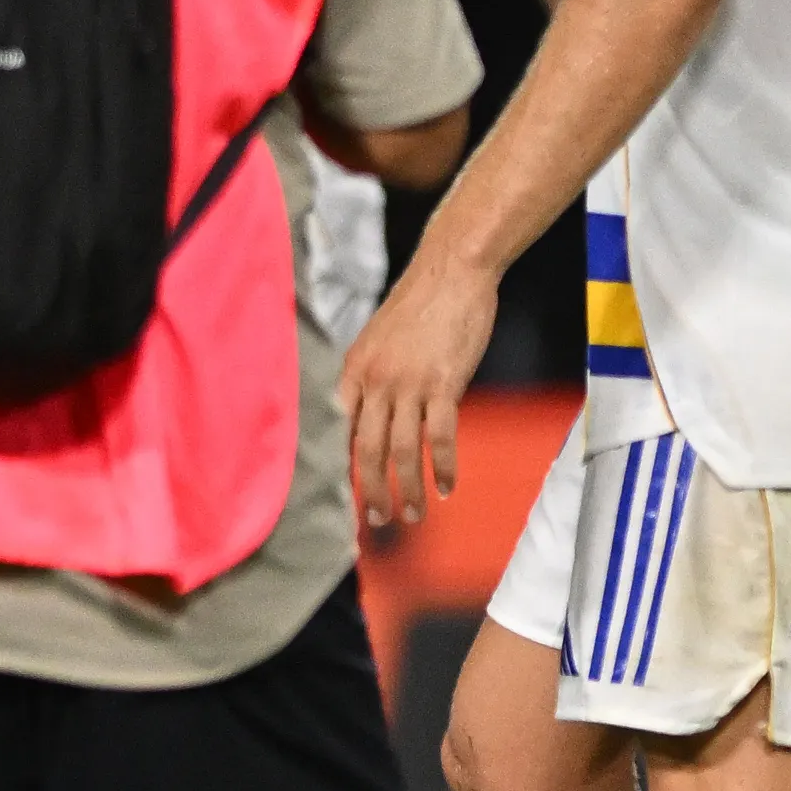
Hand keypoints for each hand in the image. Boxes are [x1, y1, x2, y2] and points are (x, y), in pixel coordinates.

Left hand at [337, 254, 495, 527]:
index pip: (338, 432)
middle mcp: (375, 381)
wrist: (452, 270)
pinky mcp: (444, 383)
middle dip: (371, 491)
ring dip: (407, 488)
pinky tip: (448, 486)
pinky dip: (444, 466)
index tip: (343, 498)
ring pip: (403, 450)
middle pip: (367, 450)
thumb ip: (373, 378)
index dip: (340, 470)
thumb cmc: (421, 304)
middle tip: (379, 520)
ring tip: (414, 514)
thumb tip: (375, 415)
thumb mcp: (381, 340)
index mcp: (354, 371)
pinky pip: (441, 435)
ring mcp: (409, 383)